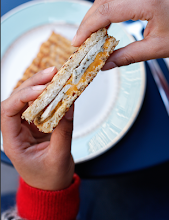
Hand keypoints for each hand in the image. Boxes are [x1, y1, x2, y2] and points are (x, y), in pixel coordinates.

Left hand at [1, 67, 74, 190]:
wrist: (53, 187)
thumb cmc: (50, 178)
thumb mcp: (59, 157)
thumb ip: (63, 131)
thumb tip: (69, 106)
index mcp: (13, 142)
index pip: (7, 112)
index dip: (22, 97)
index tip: (41, 90)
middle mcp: (16, 130)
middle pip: (17, 100)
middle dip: (33, 84)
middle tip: (51, 73)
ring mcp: (27, 126)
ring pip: (28, 100)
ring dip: (41, 85)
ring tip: (55, 75)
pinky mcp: (38, 124)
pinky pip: (41, 105)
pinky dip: (50, 95)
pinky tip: (58, 87)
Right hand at [72, 0, 168, 68]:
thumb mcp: (156, 50)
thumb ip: (126, 56)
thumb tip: (104, 65)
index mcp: (147, 2)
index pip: (106, 11)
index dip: (88, 27)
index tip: (77, 42)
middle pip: (103, 1)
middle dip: (87, 21)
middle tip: (80, 41)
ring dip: (95, 16)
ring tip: (88, 36)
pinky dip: (107, 12)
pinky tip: (103, 26)